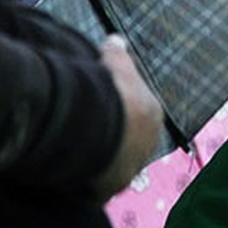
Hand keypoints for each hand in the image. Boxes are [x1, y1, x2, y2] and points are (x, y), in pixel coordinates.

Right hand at [93, 35, 162, 200]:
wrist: (101, 123)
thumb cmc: (111, 92)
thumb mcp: (116, 68)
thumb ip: (117, 55)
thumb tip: (116, 39)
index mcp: (153, 117)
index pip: (139, 120)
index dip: (120, 118)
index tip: (103, 116)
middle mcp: (148, 145)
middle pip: (129, 145)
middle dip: (114, 143)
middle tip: (89, 138)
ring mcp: (132, 167)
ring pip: (116, 167)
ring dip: (102, 164)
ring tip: (80, 157)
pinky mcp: (114, 185)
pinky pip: (100, 189)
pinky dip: (89, 186)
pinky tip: (75, 180)